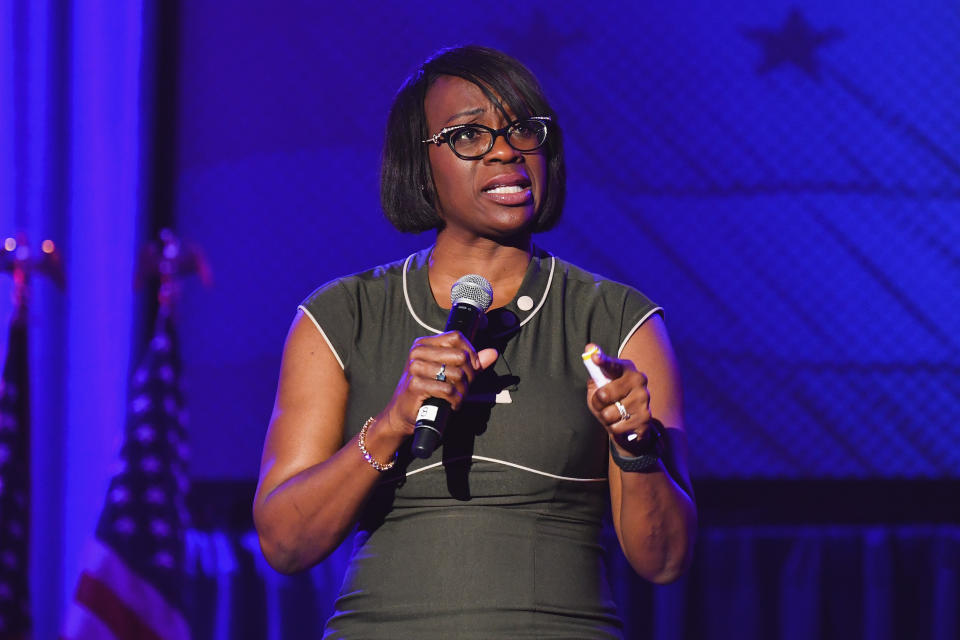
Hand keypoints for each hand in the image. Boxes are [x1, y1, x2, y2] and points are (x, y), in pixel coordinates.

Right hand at [376, 331, 498, 444]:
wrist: (403, 413)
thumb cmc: (427, 392)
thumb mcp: (449, 373)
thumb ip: (470, 362)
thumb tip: (492, 353)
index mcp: (424, 344)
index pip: (456, 337)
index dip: (471, 352)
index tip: (473, 368)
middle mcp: (418, 352)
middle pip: (460, 355)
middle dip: (469, 375)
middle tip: (464, 387)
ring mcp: (415, 367)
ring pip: (456, 373)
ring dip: (463, 390)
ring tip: (458, 397)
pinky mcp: (415, 384)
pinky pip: (448, 389)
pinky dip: (455, 400)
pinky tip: (452, 404)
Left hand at [584, 343, 653, 448]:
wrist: (632, 424)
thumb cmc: (612, 401)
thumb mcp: (600, 387)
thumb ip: (595, 371)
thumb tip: (589, 349)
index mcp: (626, 369)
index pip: (612, 365)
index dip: (602, 361)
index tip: (594, 358)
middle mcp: (638, 380)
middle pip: (604, 394)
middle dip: (596, 403)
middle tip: (601, 405)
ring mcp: (644, 398)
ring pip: (609, 413)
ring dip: (605, 418)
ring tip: (613, 415)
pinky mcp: (645, 417)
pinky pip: (616, 427)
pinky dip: (614, 429)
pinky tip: (622, 424)